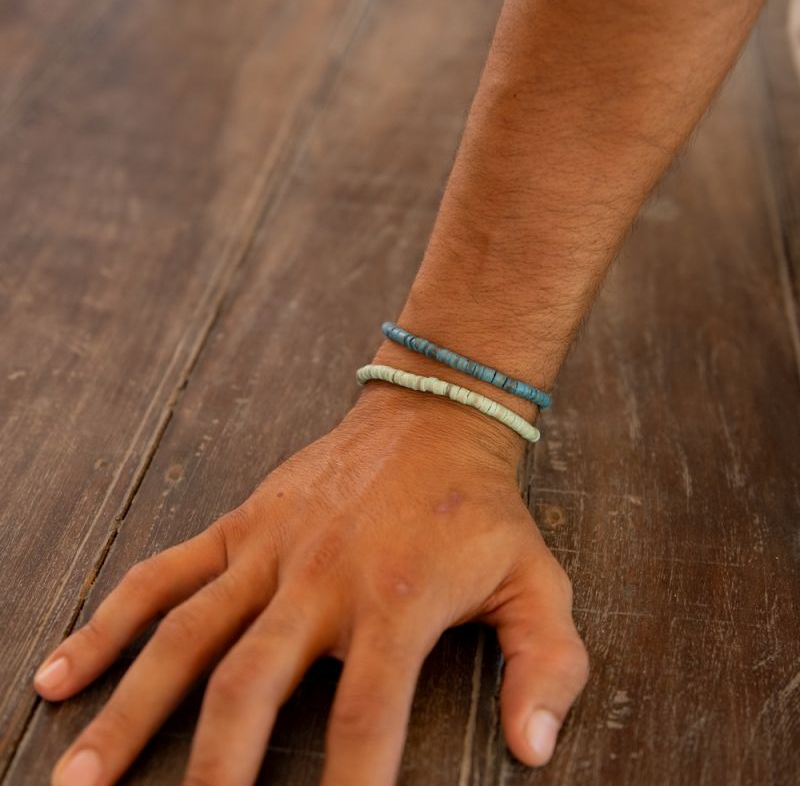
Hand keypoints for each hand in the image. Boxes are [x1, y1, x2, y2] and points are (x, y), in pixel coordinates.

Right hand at [34, 382, 588, 785]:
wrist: (432, 421)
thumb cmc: (482, 511)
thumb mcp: (538, 583)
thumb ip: (547, 666)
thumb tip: (533, 752)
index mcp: (397, 603)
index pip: (364, 721)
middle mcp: (321, 578)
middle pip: (250, 688)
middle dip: (216, 774)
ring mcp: (271, 549)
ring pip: (186, 636)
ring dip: (129, 711)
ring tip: (79, 781)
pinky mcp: (242, 525)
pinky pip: (164, 574)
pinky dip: (110, 622)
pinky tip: (65, 671)